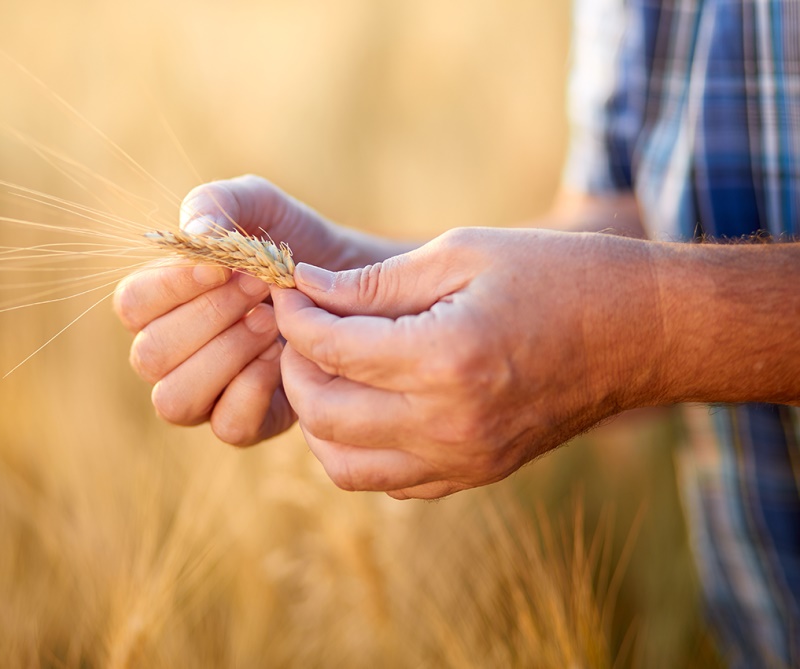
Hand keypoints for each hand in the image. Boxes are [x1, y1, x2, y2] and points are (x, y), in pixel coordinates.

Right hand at [113, 175, 411, 444]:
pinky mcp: (246, 423)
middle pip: (150, 355)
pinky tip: (283, 355)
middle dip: (210, 317)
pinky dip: (254, 389)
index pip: (131, 305)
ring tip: (273, 322)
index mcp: (161, 304)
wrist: (351, 283)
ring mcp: (205, 395)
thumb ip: (218, 203)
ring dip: (227, 355)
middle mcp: (172, 355)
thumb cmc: (292, 242)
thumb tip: (195, 233)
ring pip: (175, 400)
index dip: (170, 286)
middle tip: (260, 289)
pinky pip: (227, 427)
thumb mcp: (260, 205)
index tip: (222, 267)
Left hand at [272, 227, 663, 498]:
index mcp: (447, 358)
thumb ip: (375, 282)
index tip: (287, 291)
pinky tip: (370, 402)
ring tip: (328, 369)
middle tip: (301, 329)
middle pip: (324, 413)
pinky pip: (389, 483)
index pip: (330, 349)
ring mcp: (463, 460)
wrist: (642, 333)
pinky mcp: (476, 476)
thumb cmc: (559, 276)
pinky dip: (359, 448)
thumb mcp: (463, 254)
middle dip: (294, 366)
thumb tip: (307, 290)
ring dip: (319, 417)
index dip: (294, 317)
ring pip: (344, 465)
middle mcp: (449, 424)